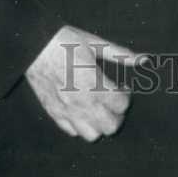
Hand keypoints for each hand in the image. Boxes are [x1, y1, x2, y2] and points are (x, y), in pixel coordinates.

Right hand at [25, 25, 139, 140]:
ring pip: (92, 135)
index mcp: (95, 84)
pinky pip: (71, 131)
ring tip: (99, 108)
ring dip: (100, 124)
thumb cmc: (66, 41)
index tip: (122, 87)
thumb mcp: (96, 43)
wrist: (33, 45)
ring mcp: (66, 111)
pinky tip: (81, 110)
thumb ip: (121, 54)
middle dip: (118, 114)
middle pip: (111, 126)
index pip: (121, 105)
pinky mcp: (53, 113)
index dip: (126, 96)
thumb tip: (144, 58)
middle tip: (114, 101)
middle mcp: (82, 102)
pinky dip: (80, 125)